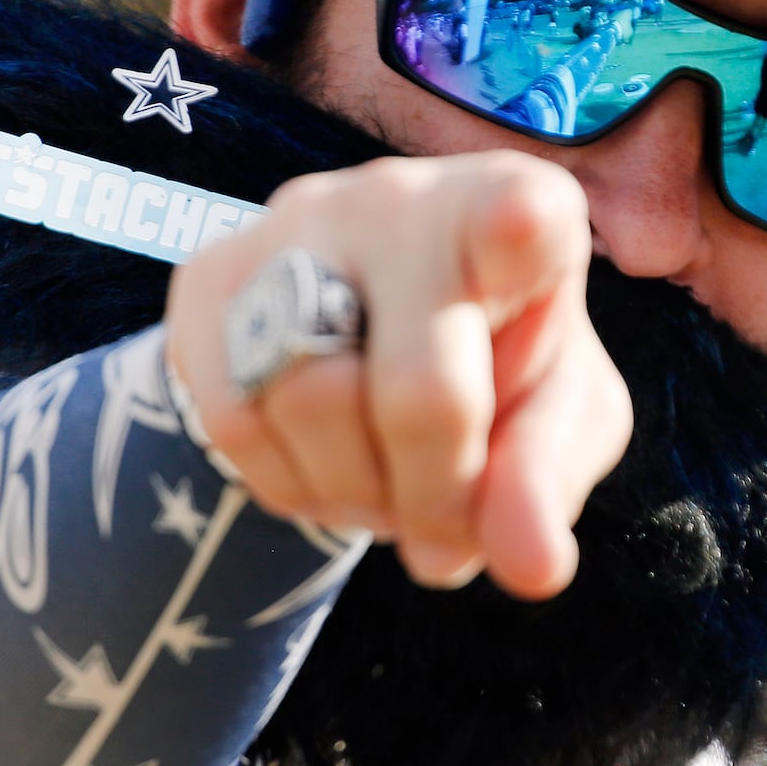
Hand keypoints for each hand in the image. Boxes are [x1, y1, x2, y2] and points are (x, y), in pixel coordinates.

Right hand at [165, 153, 630, 597]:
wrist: (373, 327)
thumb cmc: (497, 363)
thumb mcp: (556, 417)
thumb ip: (548, 478)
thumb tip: (529, 566)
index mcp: (518, 210)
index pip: (520, 212)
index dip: (517, 226)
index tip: (520, 227)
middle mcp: (401, 199)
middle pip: (417, 391)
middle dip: (435, 496)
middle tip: (446, 529)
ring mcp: (291, 227)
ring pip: (310, 409)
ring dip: (356, 498)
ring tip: (388, 485)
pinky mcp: (210, 273)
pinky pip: (233, 421)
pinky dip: (287, 485)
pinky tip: (325, 466)